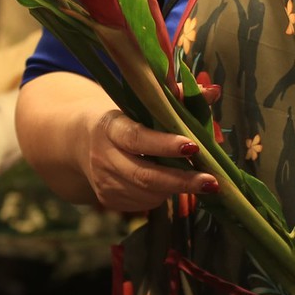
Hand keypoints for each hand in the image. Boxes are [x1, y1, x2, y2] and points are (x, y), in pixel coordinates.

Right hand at [81, 109, 218, 214]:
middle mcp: (103, 157)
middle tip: (211, 181)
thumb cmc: (124, 117)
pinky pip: (143, 204)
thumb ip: (177, 96)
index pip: (137, 138)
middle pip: (144, 175)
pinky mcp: (108, 200)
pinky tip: (172, 185)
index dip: (165, 144)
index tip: (193, 147)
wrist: (80, 141)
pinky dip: (163, 195)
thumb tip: (213, 91)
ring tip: (198, 181)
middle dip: (181, 180)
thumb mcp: (142, 103)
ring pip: (147, 193)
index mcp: (110, 126)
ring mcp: (103, 182)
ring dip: (176, 188)